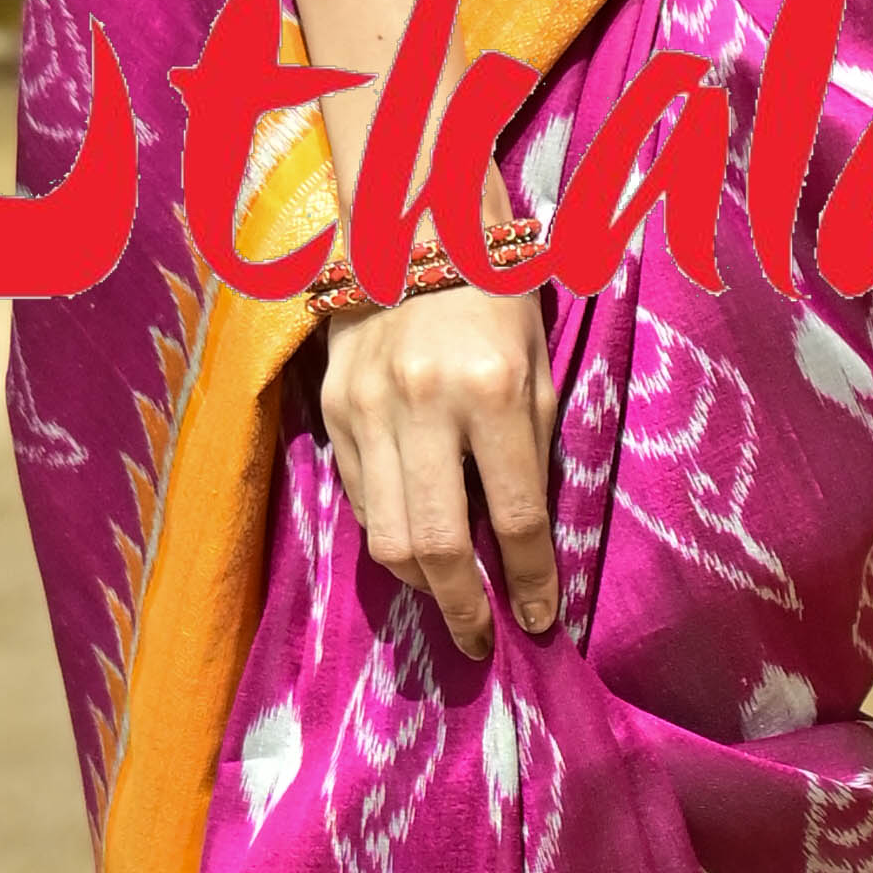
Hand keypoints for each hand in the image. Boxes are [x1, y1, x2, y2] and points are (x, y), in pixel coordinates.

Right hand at [318, 280, 557, 657]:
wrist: (414, 232)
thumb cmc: (499, 301)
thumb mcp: (539, 370)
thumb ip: (532, 455)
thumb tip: (525, 549)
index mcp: (493, 390)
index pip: (514, 516)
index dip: (530, 580)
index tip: (540, 621)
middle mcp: (423, 404)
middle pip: (434, 543)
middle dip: (461, 606)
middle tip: (479, 640)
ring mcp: (366, 410)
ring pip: (383, 534)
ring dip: (419, 584)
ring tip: (447, 602)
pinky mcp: (332, 412)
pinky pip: (359, 498)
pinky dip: (387, 531)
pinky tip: (412, 544)